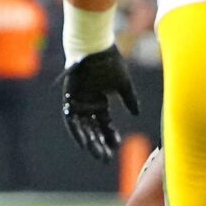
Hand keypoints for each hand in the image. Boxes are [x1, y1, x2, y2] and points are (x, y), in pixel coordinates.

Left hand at [61, 47, 138, 162]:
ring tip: (96, 153)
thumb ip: (129, 99)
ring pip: (82, 127)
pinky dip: (77, 131)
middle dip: (99, 144)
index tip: (116, 147)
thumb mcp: (123, 84)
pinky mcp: (68, 98)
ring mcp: (78, 101)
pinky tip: (84, 142)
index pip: (105, 124)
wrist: (95, 46)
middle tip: (105, 158)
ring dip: (88, 141)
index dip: (110, 136)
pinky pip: (71, 119)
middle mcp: (88, 104)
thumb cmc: (109, 61)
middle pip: (93, 129)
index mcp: (100, 101)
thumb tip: (136, 113)